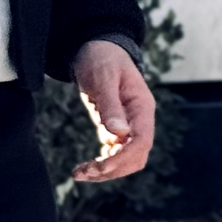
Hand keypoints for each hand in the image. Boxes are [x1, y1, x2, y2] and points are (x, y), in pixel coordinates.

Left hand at [69, 41, 154, 182]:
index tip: (100, 165)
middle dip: (113, 169)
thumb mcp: (103, 76)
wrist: (96, 48)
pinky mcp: (115, 129)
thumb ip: (111, 104)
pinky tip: (84, 167)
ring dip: (106, 171)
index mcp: (141, 107)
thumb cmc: (101, 58)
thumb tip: (119, 134)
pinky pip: (114, 154)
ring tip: (79, 173)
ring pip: (125, 160)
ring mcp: (128, 126)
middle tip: (84, 172)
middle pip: (136, 157)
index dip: (123, 158)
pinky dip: (101, 164)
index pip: (142, 142)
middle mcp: (139, 120)